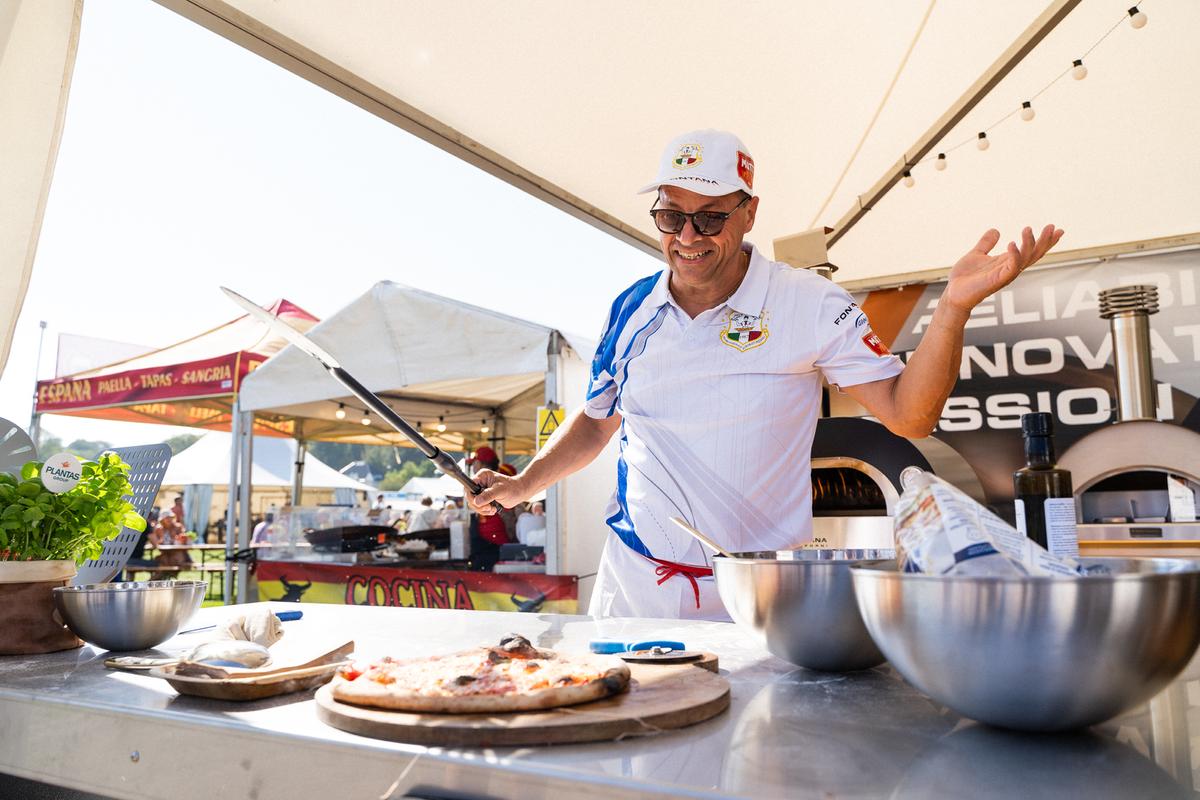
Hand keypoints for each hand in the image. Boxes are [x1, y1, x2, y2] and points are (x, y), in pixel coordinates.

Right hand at [466, 469, 529, 514]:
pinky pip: (479, 507)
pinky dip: (485, 511)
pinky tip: (493, 510)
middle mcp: (480, 483)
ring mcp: (482, 491)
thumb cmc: (512, 488)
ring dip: (482, 509)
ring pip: (474, 503)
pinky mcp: (485, 498)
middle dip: (478, 505)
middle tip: (489, 508)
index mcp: (482, 476)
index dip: (471, 496)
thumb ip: (488, 495)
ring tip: (492, 509)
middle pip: (470, 497)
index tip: (479, 503)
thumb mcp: (500, 490)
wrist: (519, 492)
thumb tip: (476, 501)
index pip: (469, 486)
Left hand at [943, 225, 1062, 312]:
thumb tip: (995, 230)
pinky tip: (1011, 243)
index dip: (1044, 241)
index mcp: (1007, 262)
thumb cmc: (965, 278)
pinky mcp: (997, 280)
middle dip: (1045, 241)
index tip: (1057, 228)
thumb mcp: (976, 254)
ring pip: (1024, 259)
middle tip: (1053, 227)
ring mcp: (1005, 275)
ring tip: (1028, 229)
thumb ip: (986, 243)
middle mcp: (1010, 269)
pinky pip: (1010, 267)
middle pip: (1034, 255)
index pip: (1031, 250)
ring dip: (1029, 244)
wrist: (953, 294)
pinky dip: (1013, 255)